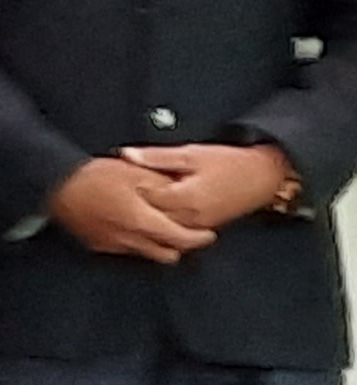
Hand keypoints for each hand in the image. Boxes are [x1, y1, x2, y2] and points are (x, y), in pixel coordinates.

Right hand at [51, 155, 212, 263]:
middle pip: (166, 253)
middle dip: (180, 246)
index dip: (199, 238)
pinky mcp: (97, 244)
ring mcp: (112, 244)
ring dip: (157, 245)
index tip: (208, 234)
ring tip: (160, 230)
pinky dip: (135, 242)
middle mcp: (129, 239)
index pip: (181, 238)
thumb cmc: (92, 177)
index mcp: (142, 221)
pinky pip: (125, 249)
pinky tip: (133, 228)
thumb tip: (180, 193)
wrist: (55, 185)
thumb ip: (161, 186)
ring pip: (146, 253)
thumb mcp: (134, 172)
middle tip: (186, 234)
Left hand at [122, 143, 292, 232]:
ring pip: (165, 228)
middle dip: (138, 206)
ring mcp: (200, 225)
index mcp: (186, 198)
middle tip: (122, 194)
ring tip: (137, 203)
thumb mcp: (191, 154)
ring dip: (152, 216)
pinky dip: (167, 222)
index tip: (119, 180)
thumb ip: (157, 157)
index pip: (146, 200)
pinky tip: (159, 210)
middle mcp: (192, 217)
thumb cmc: (229, 162)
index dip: (130, 189)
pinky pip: (179, 230)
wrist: (265, 176)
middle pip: (153, 218)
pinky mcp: (206, 227)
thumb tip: (126, 155)